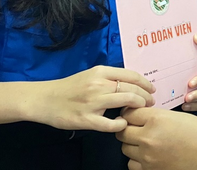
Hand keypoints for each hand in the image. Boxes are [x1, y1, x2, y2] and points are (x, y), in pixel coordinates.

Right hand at [35, 65, 154, 132]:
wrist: (45, 99)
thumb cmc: (69, 88)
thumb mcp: (90, 75)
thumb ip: (108, 77)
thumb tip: (130, 82)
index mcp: (100, 72)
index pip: (130, 75)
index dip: (145, 83)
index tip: (151, 88)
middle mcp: (98, 84)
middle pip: (131, 88)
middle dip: (145, 96)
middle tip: (150, 101)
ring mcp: (92, 102)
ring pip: (125, 101)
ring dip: (138, 106)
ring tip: (142, 110)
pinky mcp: (86, 119)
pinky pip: (110, 123)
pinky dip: (121, 123)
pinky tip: (123, 123)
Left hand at [118, 107, 196, 169]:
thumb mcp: (177, 116)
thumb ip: (156, 116)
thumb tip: (139, 117)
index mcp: (156, 119)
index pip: (128, 114)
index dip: (130, 113)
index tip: (134, 115)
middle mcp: (148, 137)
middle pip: (122, 132)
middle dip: (128, 128)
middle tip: (137, 127)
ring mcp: (148, 157)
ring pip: (125, 149)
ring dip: (132, 145)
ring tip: (145, 142)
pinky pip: (132, 164)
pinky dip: (137, 160)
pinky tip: (149, 155)